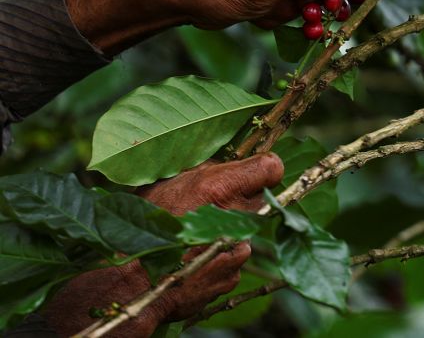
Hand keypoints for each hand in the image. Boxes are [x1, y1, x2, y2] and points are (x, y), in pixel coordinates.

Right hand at [41, 154, 283, 336]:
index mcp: (220, 187)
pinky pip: (233, 259)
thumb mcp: (167, 182)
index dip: (263, 169)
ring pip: (246, 231)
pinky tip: (194, 259)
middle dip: (242, 201)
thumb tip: (226, 162)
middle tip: (212, 207)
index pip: (271, 168)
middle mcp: (236, 218)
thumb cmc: (141, 226)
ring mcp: (238, 249)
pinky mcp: (233, 275)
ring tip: (195, 237)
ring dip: (229, 231)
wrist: (129, 284)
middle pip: (259, 200)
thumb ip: (204, 170)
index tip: (253, 173)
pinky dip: (219, 258)